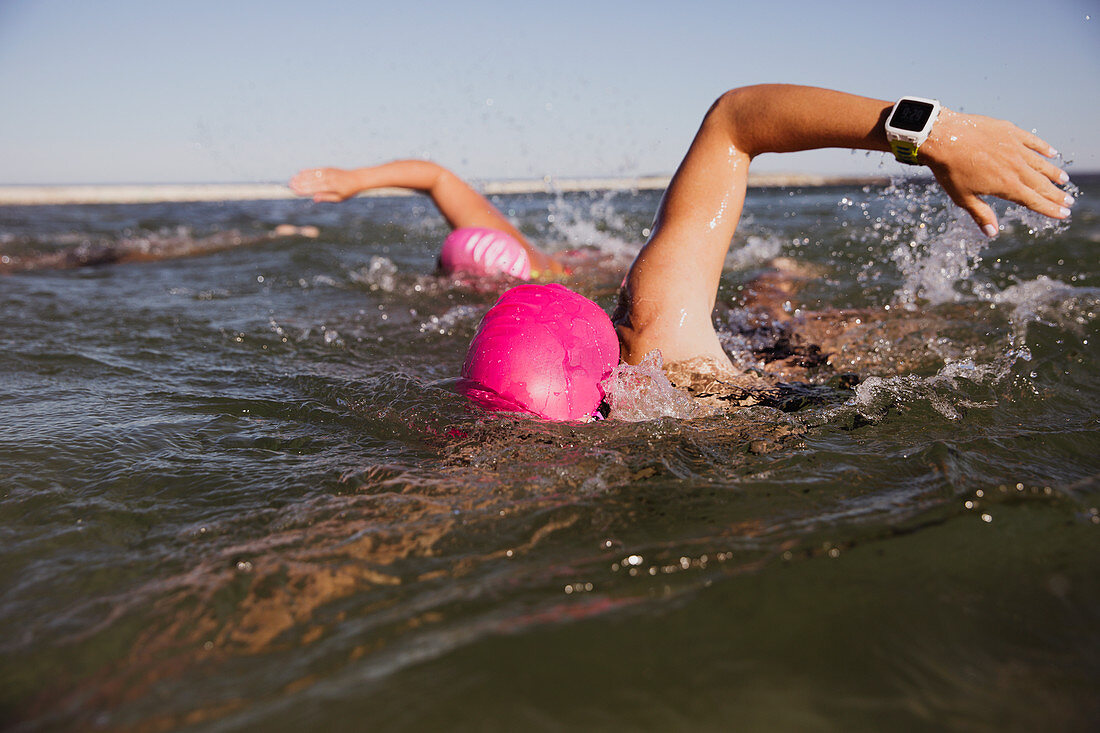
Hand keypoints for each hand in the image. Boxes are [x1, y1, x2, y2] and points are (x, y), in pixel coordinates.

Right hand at [288, 167, 361, 202]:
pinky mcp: (328, 168)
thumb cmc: (348, 191)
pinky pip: (316, 169)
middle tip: (290, 184)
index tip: (295, 191)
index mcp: (331, 187)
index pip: (314, 189)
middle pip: (311, 181)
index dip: (304, 190)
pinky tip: (301, 171)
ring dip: (302, 176)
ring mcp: (328, 172)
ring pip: (312, 174)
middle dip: (300, 183)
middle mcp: (328, 178)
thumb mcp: (339, 198)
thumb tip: (314, 198)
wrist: (357, 178)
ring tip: (292, 178)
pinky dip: (309, 170)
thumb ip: (326, 197)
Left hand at [921, 110, 1071, 235]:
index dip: (1050, 209)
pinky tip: (1052, 153)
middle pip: (1041, 184)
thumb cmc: (949, 171)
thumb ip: (981, 214)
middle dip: (1056, 195)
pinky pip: (1032, 141)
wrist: (943, 137)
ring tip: (1064, 180)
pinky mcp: (1010, 132)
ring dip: (1053, 173)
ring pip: (1040, 163)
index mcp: (1006, 186)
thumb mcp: (963, 197)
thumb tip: (992, 234)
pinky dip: (1043, 147)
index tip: (1064, 214)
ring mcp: (1015, 148)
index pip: (1034, 201)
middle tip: (1068, 202)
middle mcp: (1016, 167)